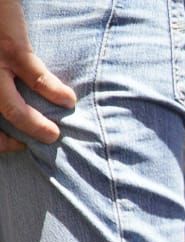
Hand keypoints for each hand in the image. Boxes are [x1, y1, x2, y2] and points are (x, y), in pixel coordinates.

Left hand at [0, 0, 76, 150]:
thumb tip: (18, 102)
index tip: (16, 143)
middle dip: (11, 141)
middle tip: (37, 142)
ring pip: (9, 108)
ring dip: (34, 126)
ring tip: (55, 134)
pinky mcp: (11, 48)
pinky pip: (35, 78)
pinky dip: (54, 92)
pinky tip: (68, 100)